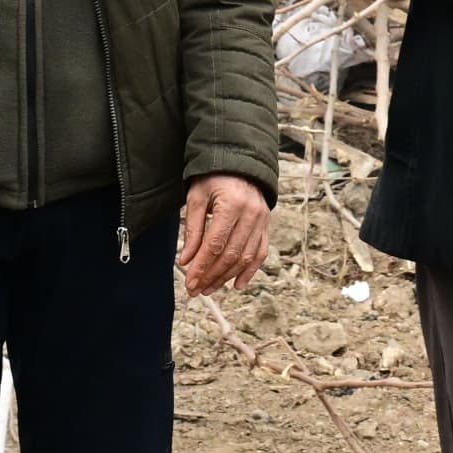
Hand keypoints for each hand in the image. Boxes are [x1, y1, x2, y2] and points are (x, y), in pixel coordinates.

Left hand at [174, 173, 273, 296]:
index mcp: (232, 204)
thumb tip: (186, 261)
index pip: (215, 244)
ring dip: (226, 277)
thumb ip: (193, 230)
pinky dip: (250, 271)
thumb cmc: (213, 178)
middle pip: (231, 255)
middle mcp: (252, 214)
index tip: (189, 282)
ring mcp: (262, 220)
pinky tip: (236, 285)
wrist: (240, 162)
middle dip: (212, 276)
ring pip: (246, 258)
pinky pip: (261, 253)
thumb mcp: (197, 198)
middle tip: (195, 290)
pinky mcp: (266, 225)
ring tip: (209, 288)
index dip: (202, 266)